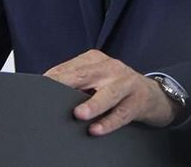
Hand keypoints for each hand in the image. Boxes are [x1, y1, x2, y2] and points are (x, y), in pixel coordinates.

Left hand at [43, 49, 175, 135]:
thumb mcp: (97, 78)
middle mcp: (111, 68)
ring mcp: (126, 83)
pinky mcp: (137, 101)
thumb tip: (47, 94)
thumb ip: (76, 82)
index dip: (54, 78)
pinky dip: (108, 122)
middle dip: (68, 84)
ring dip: (93, 104)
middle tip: (50, 95)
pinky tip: (96, 130)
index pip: (70, 67)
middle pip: (86, 75)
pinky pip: (121, 114)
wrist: (152, 94)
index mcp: (95, 60)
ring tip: (78, 114)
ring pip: (108, 94)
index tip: (38, 87)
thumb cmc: (116, 86)